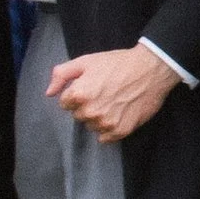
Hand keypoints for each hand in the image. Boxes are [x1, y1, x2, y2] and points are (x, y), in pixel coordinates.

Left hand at [47, 42, 180, 144]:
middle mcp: (90, 112)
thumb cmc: (117, 63)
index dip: (76, 94)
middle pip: (78, 116)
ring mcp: (105, 124)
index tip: (90, 87)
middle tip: (103, 93)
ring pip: (92, 126)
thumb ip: (62, 75)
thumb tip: (49, 93)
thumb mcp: (86, 61)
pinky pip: (105, 137)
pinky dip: (109, 128)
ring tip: (113, 102)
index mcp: (78, 95)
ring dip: (98, 117)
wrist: (150, 69)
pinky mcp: (120, 131)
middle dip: (86, 106)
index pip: (65, 104)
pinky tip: (118, 114)